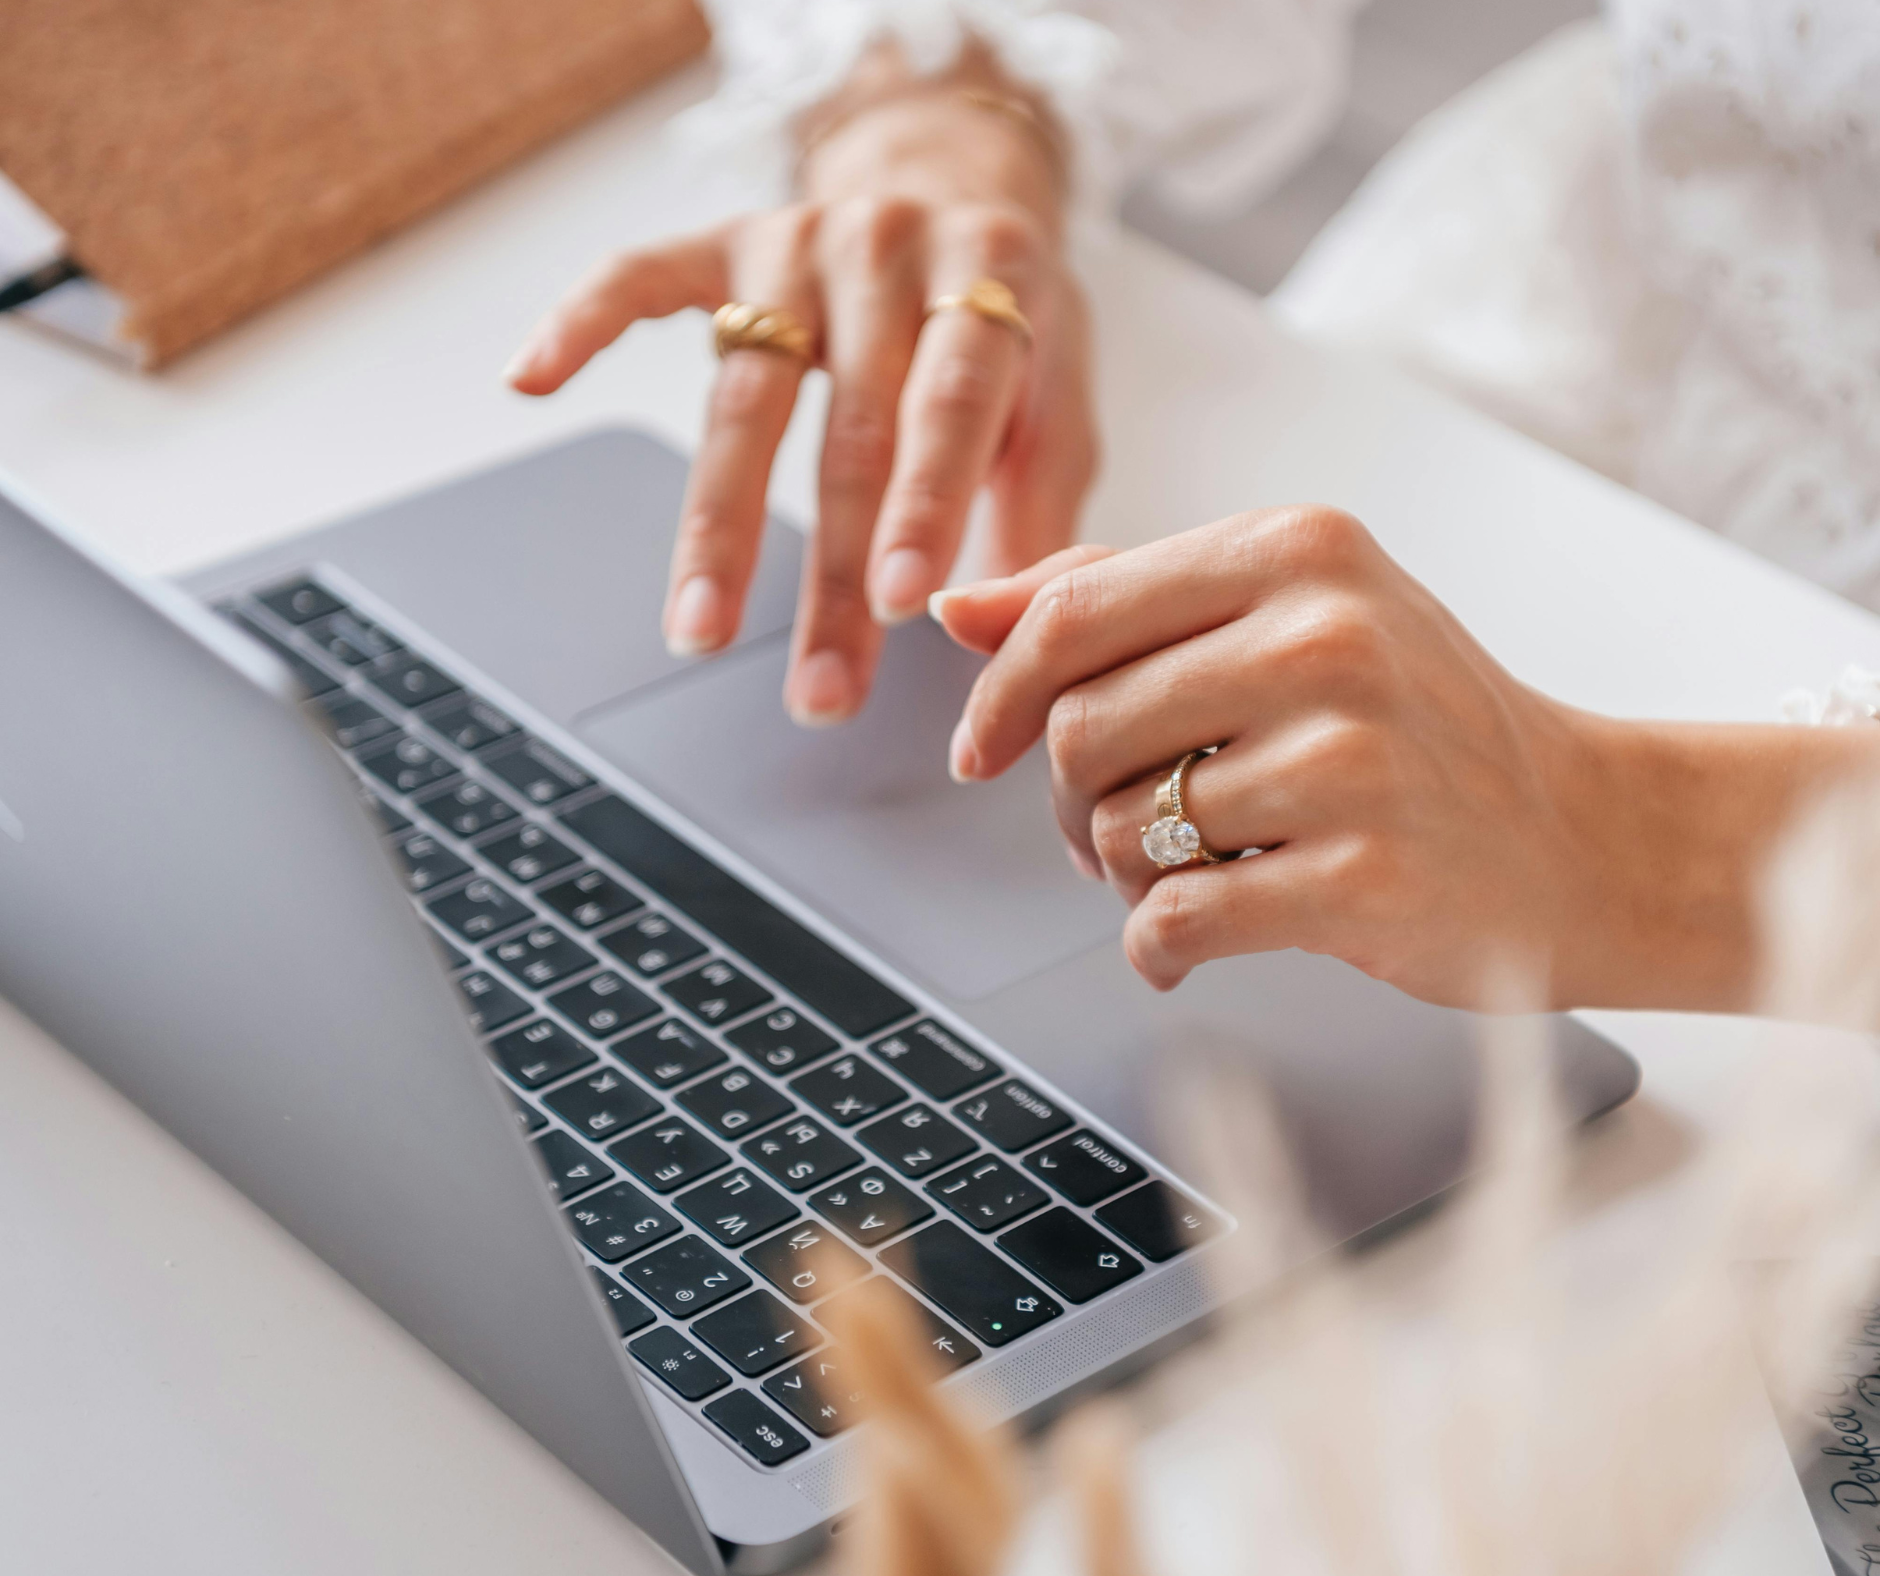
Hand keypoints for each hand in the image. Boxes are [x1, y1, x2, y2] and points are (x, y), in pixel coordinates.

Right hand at [506, 52, 1096, 725]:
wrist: (960, 185)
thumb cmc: (1012, 324)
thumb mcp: (1062, 398)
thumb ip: (1044, 505)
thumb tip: (1014, 628)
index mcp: (993, 279)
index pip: (951, 403)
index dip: (925, 505)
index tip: (902, 606)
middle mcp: (888, 250)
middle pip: (849, 428)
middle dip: (831, 572)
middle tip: (818, 688)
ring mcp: (797, 245)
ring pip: (744, 397)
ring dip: (717, 526)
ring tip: (697, 630)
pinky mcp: (724, 244)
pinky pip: (636, 276)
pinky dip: (580, 323)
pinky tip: (529, 381)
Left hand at [934, 509, 1879, 1011]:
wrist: (1580, 837)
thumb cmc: (1414, 722)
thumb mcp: (1287, 616)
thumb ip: (1121, 600)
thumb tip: (953, 610)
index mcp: (1296, 550)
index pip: (1073, 610)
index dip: (998, 693)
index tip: (981, 750)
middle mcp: (1326, 636)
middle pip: (1079, 726)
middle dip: (1063, 799)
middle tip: (1101, 833)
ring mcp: (1352, 758)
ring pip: (1118, 830)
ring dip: (1118, 876)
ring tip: (1180, 875)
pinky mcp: (1363, 876)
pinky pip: (1175, 921)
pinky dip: (1154, 948)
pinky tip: (1182, 946)